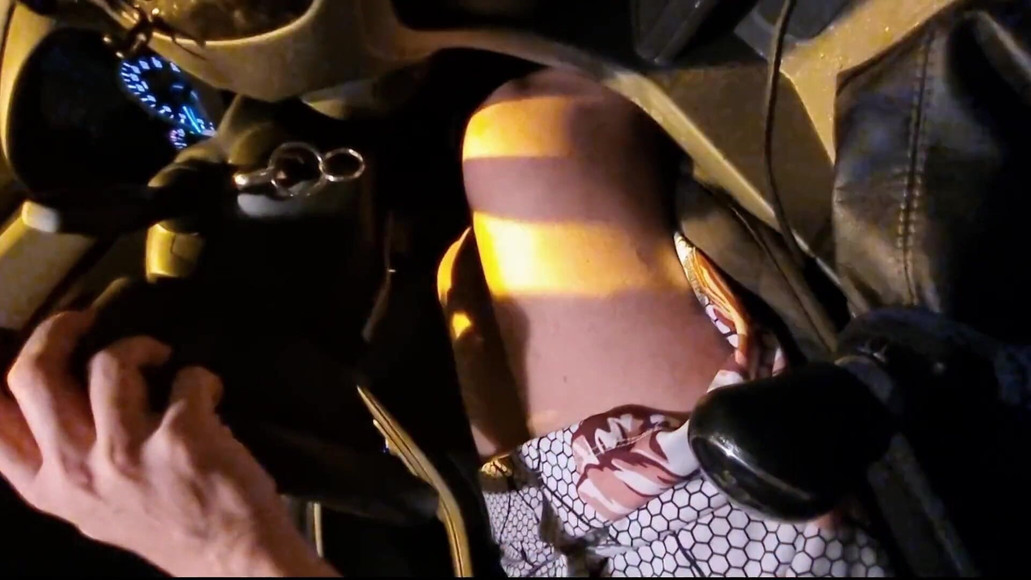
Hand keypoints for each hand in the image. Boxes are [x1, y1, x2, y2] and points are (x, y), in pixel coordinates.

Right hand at [0, 310, 336, 576]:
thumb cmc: (166, 524)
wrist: (229, 556)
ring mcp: (126, 454)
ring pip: (110, 362)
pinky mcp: (180, 438)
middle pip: (33, 373)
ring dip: (142, 346)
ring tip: (163, 359)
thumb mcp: (89, 502)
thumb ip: (61, 456)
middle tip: (87, 319)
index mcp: (48, 486)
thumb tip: (45, 386)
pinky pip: (187, 376)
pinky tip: (210, 396)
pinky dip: (203, 378)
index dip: (5, 366)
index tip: (36, 341)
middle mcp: (76, 470)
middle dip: (60, 328)